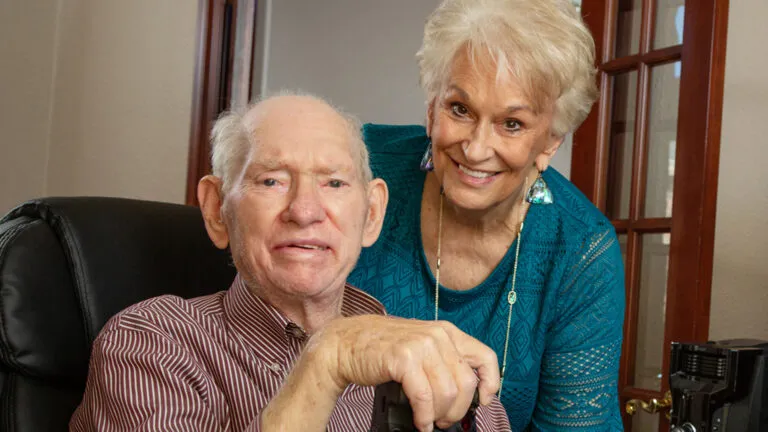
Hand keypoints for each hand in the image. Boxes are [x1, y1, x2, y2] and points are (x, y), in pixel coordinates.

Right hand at [312, 316, 499, 431]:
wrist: (345, 344)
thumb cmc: (383, 349)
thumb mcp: (421, 347)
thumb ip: (444, 361)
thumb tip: (470, 392)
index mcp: (447, 332)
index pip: (485, 358)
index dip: (489, 384)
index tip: (483, 400)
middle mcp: (438, 335)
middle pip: (466, 383)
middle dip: (458, 409)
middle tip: (444, 420)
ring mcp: (421, 345)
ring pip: (447, 393)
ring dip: (439, 415)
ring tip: (429, 421)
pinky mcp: (403, 359)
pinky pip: (424, 397)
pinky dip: (424, 416)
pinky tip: (420, 422)